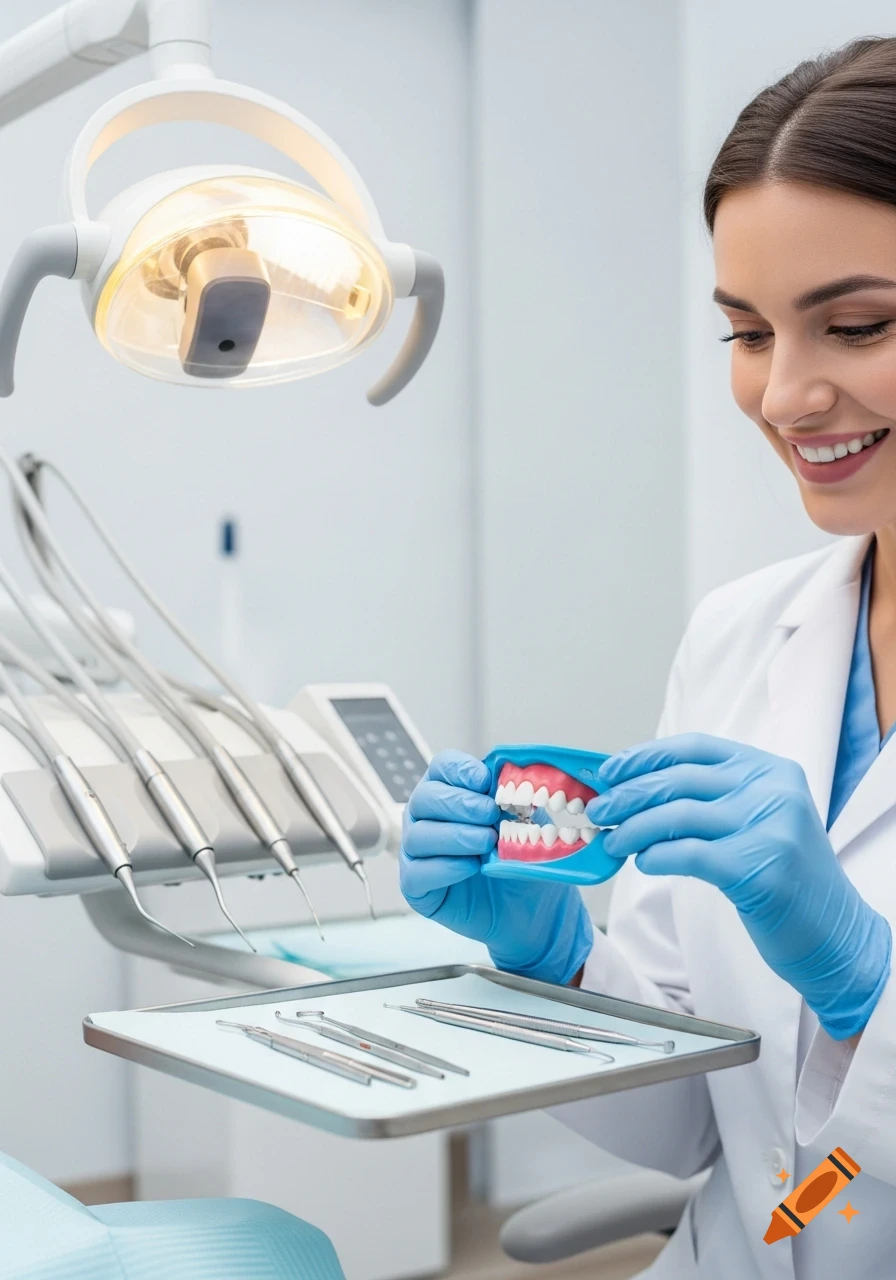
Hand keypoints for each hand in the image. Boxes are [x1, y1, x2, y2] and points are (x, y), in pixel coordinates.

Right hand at [400, 749, 592, 984]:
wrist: (532, 908)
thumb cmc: (522, 858)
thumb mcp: (529, 821)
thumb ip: (521, 797)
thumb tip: (519, 776)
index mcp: (451, 791)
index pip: (442, 767)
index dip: (461, 770)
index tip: (486, 781)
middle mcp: (427, 818)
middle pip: (426, 797)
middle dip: (460, 803)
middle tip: (491, 814)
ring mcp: (417, 852)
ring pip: (418, 835)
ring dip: (455, 835)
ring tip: (487, 842)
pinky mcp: (416, 886)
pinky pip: (417, 872)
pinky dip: (444, 867)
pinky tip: (471, 867)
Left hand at [587, 734, 891, 1038]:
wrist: (835, 934)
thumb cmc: (786, 879)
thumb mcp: (759, 822)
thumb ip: (712, 800)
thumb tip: (636, 790)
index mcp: (772, 771)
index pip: (695, 748)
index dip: (646, 756)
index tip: (610, 770)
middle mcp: (774, 792)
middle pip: (680, 780)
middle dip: (629, 794)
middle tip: (599, 810)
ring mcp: (769, 829)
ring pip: (678, 816)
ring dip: (633, 828)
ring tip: (612, 841)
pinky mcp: (758, 870)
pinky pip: (688, 853)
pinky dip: (655, 856)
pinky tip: (642, 862)